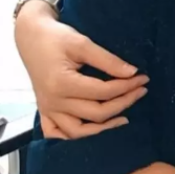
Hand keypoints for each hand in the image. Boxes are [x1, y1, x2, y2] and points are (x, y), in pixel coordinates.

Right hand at [15, 2, 149, 138]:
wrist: (31, 37)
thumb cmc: (56, 37)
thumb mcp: (82, 43)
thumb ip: (107, 60)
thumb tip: (132, 72)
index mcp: (62, 84)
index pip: (103, 92)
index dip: (127, 86)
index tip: (143, 78)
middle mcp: (54, 102)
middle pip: (96, 113)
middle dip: (123, 103)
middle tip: (141, 91)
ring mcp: (47, 110)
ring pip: (78, 131)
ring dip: (103, 127)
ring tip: (124, 117)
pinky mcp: (44, 112)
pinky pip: (58, 134)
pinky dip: (76, 136)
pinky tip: (93, 129)